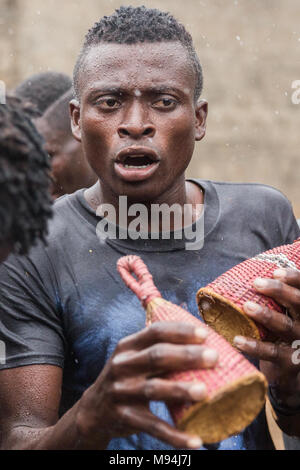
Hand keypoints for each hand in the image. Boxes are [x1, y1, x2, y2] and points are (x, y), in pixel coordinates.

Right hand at [75, 321, 217, 448]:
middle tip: (214, 358)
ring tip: (204, 392)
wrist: (94, 410)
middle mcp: (122, 366)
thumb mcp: (133, 357)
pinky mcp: (125, 417)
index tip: (205, 334)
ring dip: (180, 390)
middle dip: (187, 356)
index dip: (180, 331)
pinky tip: (195, 440)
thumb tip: (203, 340)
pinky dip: (174, 435)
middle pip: (157, 357)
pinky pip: (152, 427)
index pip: (155, 332)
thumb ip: (157, 348)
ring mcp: (122, 392)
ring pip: (154, 389)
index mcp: (127, 346)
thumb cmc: (127, 377)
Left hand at [234, 268, 299, 406]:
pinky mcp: (290, 362)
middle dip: (279, 291)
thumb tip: (250, 273)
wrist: (292, 372)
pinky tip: (238, 340)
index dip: (295, 278)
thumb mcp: (286, 314)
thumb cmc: (282, 333)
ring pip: (284, 326)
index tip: (276, 272)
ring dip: (265, 314)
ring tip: (247, 306)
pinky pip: (271, 352)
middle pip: (299, 304)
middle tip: (256, 282)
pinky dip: (254, 346)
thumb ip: (277, 298)